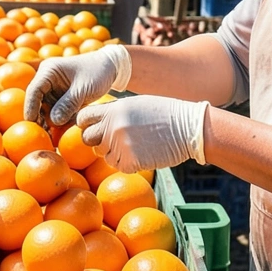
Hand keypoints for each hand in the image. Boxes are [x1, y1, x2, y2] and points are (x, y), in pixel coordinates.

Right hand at [24, 45, 131, 127]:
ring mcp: (52, 87)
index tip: (32, 122)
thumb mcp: (83, 89)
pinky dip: (56, 119)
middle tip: (44, 133)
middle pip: (36, 100)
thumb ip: (68, 104)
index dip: (31, 107)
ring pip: (44, 107)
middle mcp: (47, 78)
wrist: (109, 67)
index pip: (34, 90)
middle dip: (39, 117)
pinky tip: (59, 131)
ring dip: (47, 121)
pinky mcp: (59, 95)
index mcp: (49, 70)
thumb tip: (53, 121)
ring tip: (51, 135)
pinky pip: (53, 109)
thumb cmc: (97, 72)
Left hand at [77, 95, 208, 172]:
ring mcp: (121, 145)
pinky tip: (143, 154)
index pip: (83, 118)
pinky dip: (128, 164)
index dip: (86, 124)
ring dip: (115, 153)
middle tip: (115, 140)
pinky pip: (118, 167)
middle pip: (88, 139)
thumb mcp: (136, 104)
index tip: (94, 127)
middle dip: (98, 140)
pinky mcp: (131, 162)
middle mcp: (113, 126)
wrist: (188, 128)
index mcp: (114, 109)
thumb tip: (95, 119)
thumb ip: (114, 111)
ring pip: (104, 155)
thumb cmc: (164, 114)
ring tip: (135, 145)